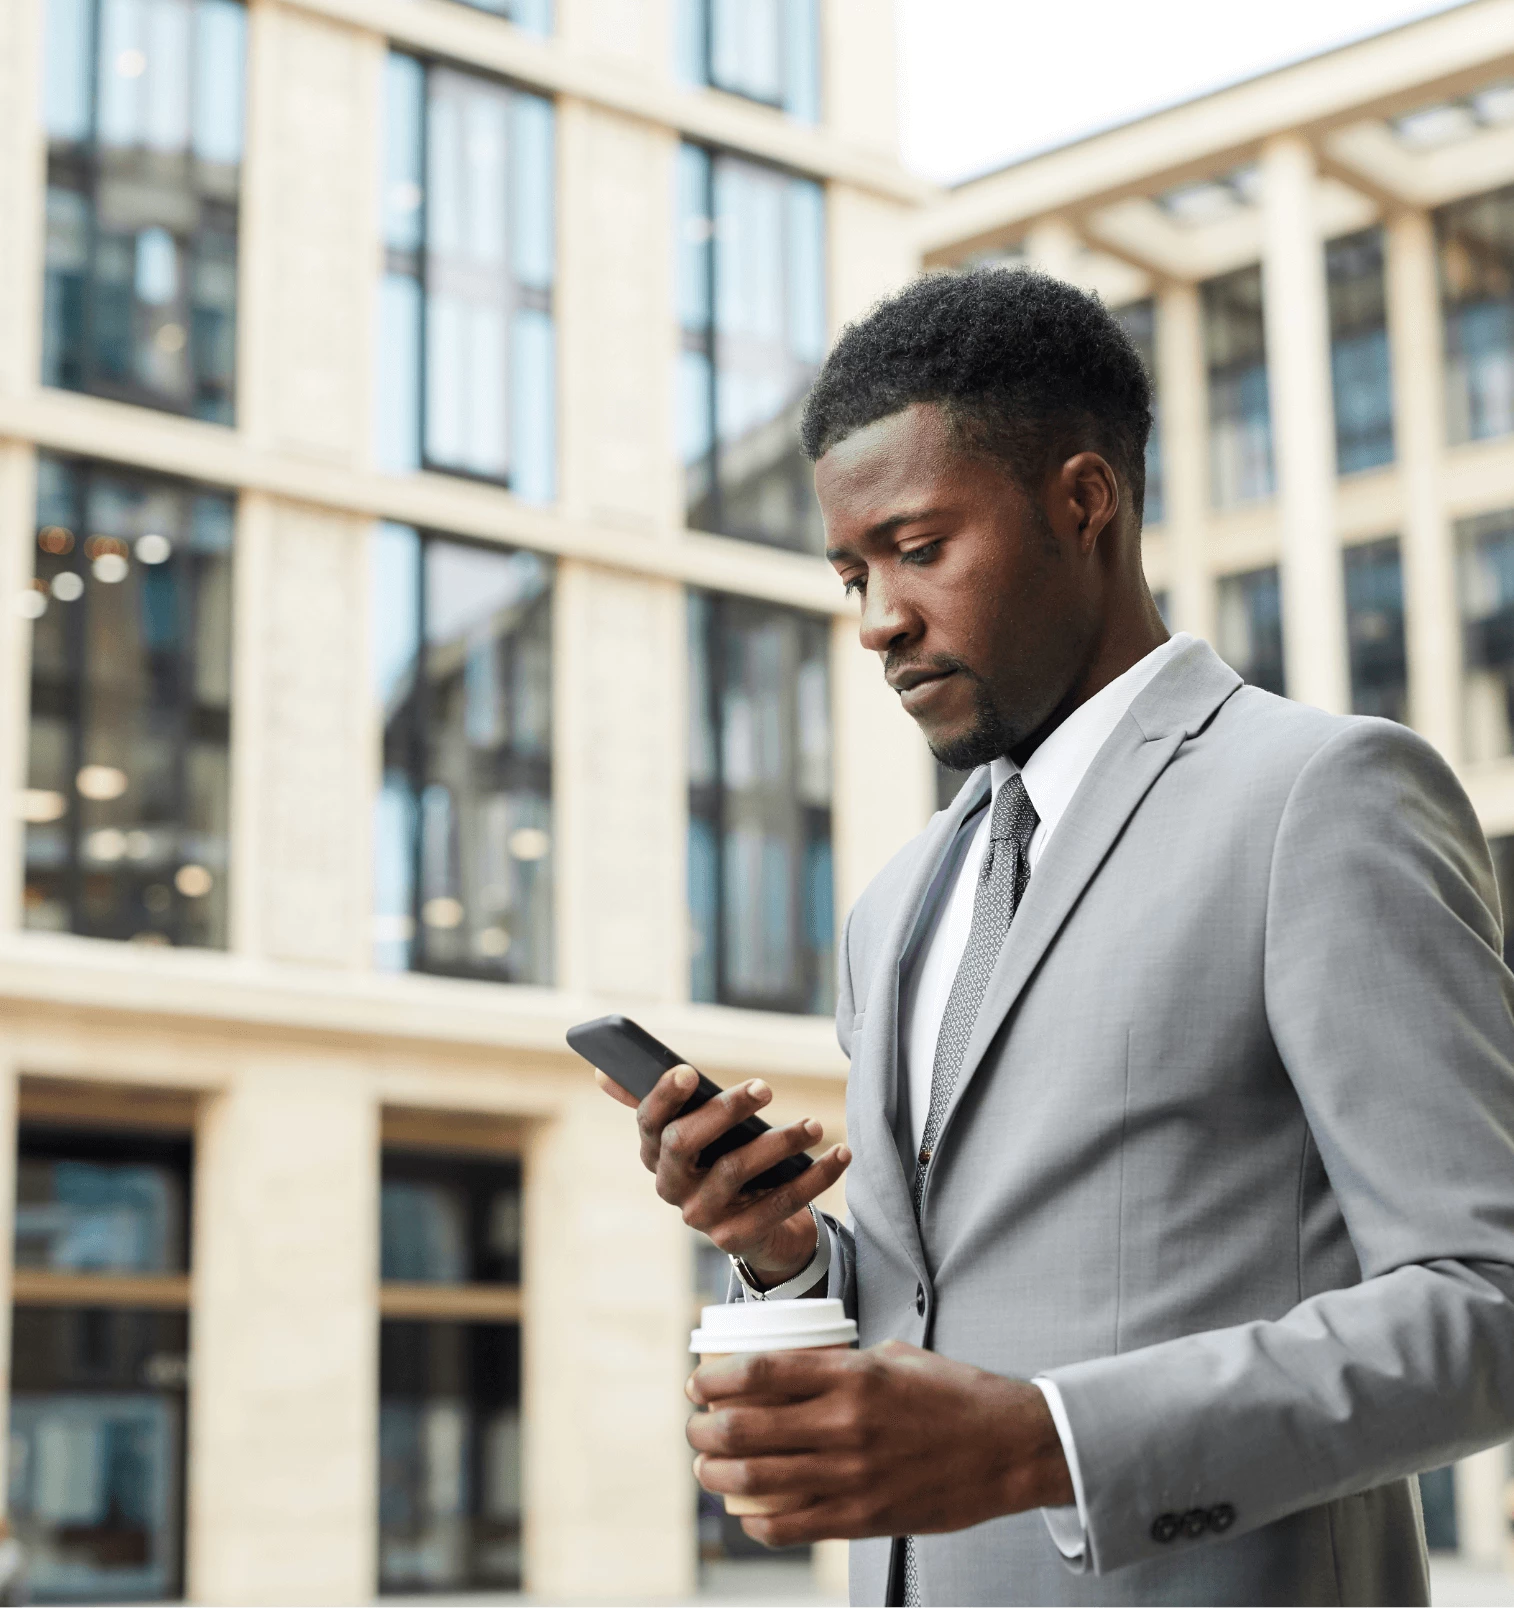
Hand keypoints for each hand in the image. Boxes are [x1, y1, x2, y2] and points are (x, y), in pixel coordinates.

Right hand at [594, 1064, 850, 1284]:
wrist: (756, 1227)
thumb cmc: (722, 1160)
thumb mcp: (694, 1131)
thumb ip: (656, 1102)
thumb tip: (602, 1070)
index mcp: (655, 1153)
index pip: (648, 1122)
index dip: (664, 1096)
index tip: (691, 1071)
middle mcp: (670, 1186)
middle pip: (684, 1143)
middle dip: (723, 1110)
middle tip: (765, 1087)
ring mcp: (701, 1216)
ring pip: (734, 1172)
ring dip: (779, 1142)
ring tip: (814, 1124)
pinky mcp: (737, 1239)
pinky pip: (779, 1205)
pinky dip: (815, 1178)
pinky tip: (840, 1154)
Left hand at [685, 1341, 1072, 1545]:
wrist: (1008, 1447)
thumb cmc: (952, 1394)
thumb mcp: (893, 1357)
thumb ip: (840, 1364)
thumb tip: (788, 1368)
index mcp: (851, 1375)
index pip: (759, 1373)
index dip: (715, 1380)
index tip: (698, 1384)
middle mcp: (845, 1424)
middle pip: (744, 1428)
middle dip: (704, 1431)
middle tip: (696, 1428)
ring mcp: (853, 1475)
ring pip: (757, 1480)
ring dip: (718, 1475)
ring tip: (708, 1469)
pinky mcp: (864, 1517)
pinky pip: (791, 1525)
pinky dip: (758, 1520)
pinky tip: (748, 1511)